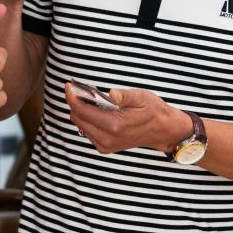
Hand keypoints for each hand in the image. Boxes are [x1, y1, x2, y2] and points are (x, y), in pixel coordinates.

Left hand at [65, 83, 190, 154]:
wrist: (163, 130)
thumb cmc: (153, 112)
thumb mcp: (141, 97)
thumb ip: (124, 96)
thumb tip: (111, 93)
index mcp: (114, 125)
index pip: (82, 111)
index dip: (72, 96)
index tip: (69, 85)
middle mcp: (107, 138)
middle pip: (77, 117)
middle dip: (77, 102)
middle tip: (82, 89)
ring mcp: (105, 145)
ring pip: (81, 124)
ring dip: (82, 111)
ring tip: (91, 99)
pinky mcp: (105, 147)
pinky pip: (87, 130)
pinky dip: (88, 119)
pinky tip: (97, 110)